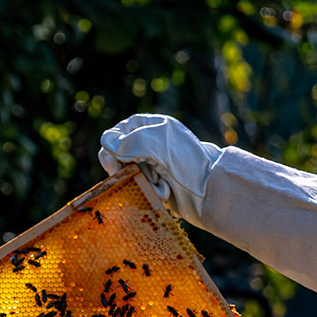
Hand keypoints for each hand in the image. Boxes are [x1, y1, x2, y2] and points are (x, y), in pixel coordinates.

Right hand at [98, 113, 223, 225]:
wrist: (211, 188)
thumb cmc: (186, 161)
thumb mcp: (155, 143)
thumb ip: (126, 141)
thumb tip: (106, 143)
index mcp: (147, 125)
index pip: (113, 136)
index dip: (112, 151)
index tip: (118, 165)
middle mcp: (148, 142)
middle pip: (116, 157)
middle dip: (128, 170)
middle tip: (140, 176)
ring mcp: (153, 163)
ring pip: (127, 176)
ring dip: (142, 182)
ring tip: (162, 184)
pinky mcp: (157, 182)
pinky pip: (140, 189)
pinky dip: (151, 191)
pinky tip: (166, 191)